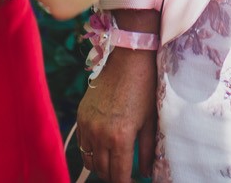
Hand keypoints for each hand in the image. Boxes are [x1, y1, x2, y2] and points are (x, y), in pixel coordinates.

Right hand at [76, 45, 156, 182]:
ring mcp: (88, 125)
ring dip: (101, 166)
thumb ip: (148, 151)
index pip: (118, 175)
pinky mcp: (81, 116)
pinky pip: (82, 144)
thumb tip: (146, 173)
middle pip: (102, 170)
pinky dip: (90, 151)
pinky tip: (102, 148)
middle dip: (113, 176)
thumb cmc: (144, 88)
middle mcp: (100, 134)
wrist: (128, 59)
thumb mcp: (150, 122)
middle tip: (124, 174)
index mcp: (121, 137)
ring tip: (113, 163)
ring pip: (89, 160)